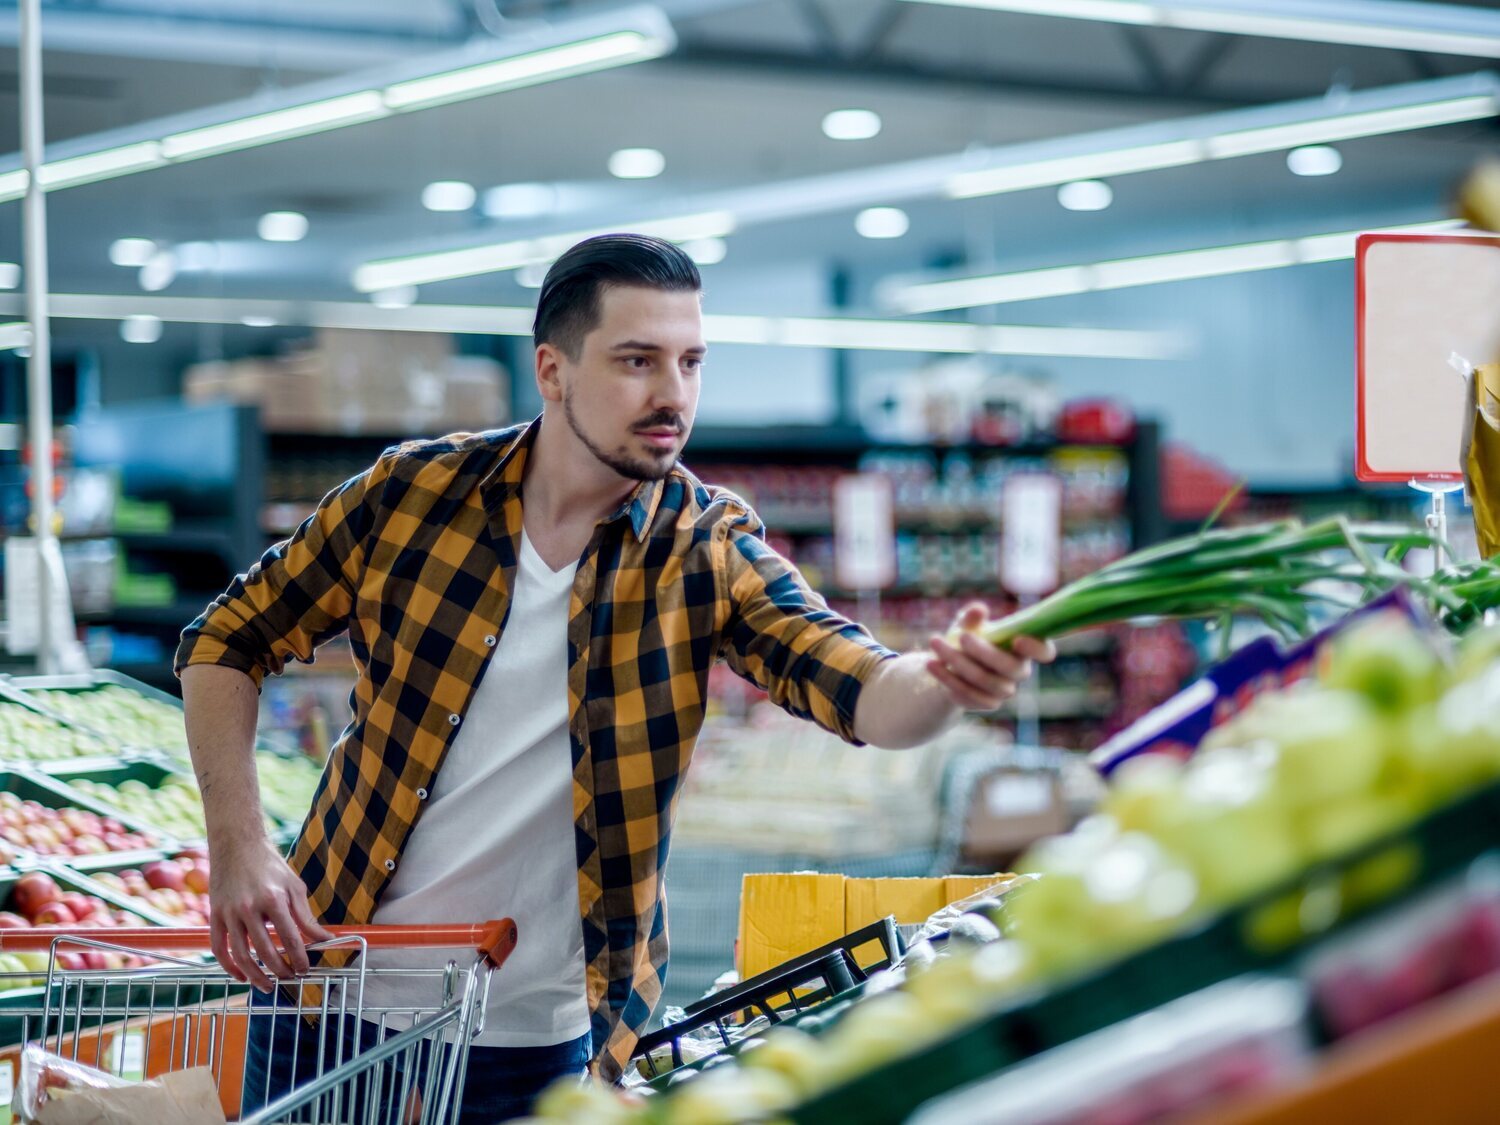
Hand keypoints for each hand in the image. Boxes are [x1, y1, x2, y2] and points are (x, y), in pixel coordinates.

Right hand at [209, 837, 333, 991]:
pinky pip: (219, 949)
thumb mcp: (294, 887)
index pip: (290, 938)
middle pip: (266, 951)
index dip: (300, 958)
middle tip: (290, 978)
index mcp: (274, 899)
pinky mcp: (215, 916)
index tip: (306, 969)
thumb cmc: (270, 866)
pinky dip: (229, 967)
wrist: (237, 846)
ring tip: (268, 986)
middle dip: (281, 970)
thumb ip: (306, 916)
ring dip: (256, 976)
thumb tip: (325, 939)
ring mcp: (229, 914)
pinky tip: (241, 976)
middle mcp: (249, 908)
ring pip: (242, 956)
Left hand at [926, 602, 1055, 711]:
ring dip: (958, 661)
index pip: (1045, 651)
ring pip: (984, 680)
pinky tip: (931, 663)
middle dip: (984, 652)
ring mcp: (1005, 690)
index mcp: (1023, 648)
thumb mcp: (967, 625)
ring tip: (934, 643)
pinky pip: (969, 693)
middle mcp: (1019, 671)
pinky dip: (947, 678)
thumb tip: (977, 610)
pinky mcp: (987, 703)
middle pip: (1010, 667)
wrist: (950, 666)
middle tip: (962, 636)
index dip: (1037, 648)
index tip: (1017, 638)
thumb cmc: (968, 639)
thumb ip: (972, 618)